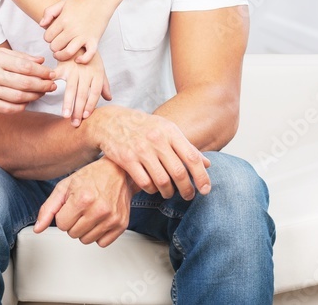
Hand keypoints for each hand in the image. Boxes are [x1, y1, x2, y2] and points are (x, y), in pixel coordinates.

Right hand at [0, 48, 55, 113]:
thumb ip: (19, 56)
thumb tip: (41, 61)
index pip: (25, 67)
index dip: (42, 72)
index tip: (52, 73)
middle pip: (24, 83)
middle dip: (42, 85)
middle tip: (52, 85)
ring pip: (18, 97)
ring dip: (34, 96)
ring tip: (42, 92)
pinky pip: (7, 108)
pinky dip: (20, 107)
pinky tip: (27, 101)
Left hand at [34, 158, 133, 246]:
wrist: (118, 171)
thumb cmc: (92, 176)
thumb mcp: (65, 187)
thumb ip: (49, 208)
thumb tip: (38, 229)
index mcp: (82, 199)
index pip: (61, 224)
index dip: (63, 214)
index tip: (71, 204)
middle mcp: (99, 210)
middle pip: (73, 234)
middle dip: (73, 222)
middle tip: (81, 208)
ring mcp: (112, 218)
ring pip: (86, 240)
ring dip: (85, 229)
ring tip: (91, 212)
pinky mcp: (121, 225)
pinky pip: (102, 243)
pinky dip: (99, 233)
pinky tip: (100, 219)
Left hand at [40, 0, 111, 62]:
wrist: (100, 1)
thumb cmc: (81, 3)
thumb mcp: (62, 3)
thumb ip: (48, 12)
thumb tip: (41, 25)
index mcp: (63, 20)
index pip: (47, 37)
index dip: (48, 38)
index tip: (53, 36)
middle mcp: (72, 29)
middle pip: (55, 46)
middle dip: (54, 47)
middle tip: (57, 43)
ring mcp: (83, 36)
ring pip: (67, 53)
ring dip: (61, 56)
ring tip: (61, 53)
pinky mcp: (94, 41)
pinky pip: (88, 55)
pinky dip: (82, 60)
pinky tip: (77, 59)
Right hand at [53, 52, 111, 126]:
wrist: (79, 37)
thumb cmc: (89, 56)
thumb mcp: (99, 68)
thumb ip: (103, 84)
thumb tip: (109, 98)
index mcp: (97, 74)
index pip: (95, 93)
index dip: (91, 105)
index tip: (85, 116)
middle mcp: (87, 72)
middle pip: (83, 94)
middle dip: (78, 110)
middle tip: (74, 123)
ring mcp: (74, 69)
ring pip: (71, 88)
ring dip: (68, 103)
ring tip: (65, 115)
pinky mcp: (63, 64)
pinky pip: (57, 75)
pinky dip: (52, 82)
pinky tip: (49, 92)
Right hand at [86, 105, 210, 199]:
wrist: (111, 121)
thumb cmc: (143, 127)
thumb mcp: (166, 130)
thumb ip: (186, 146)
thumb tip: (207, 164)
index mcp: (170, 131)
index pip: (192, 157)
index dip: (201, 176)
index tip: (205, 190)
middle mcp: (156, 140)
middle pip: (179, 172)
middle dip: (187, 189)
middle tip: (188, 196)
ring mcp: (141, 149)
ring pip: (162, 181)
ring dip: (169, 192)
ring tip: (170, 194)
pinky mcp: (126, 159)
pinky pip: (145, 183)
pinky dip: (151, 190)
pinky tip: (152, 188)